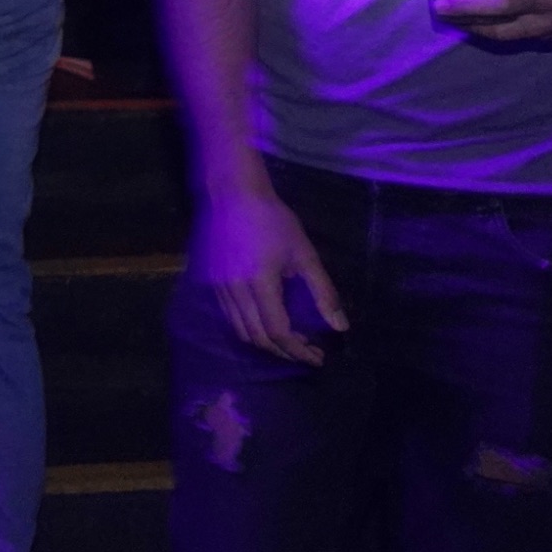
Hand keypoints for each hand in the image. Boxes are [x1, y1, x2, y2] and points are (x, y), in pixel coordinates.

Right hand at [191, 176, 346, 365]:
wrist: (232, 194)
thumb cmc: (273, 219)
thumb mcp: (305, 254)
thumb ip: (323, 292)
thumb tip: (340, 327)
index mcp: (260, 283)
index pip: (278, 332)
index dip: (299, 350)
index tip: (318, 357)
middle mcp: (235, 290)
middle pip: (258, 337)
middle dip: (285, 352)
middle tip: (308, 352)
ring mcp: (219, 287)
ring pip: (241, 331)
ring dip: (266, 343)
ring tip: (290, 342)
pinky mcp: (211, 282)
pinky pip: (230, 317)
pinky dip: (250, 328)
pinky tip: (267, 321)